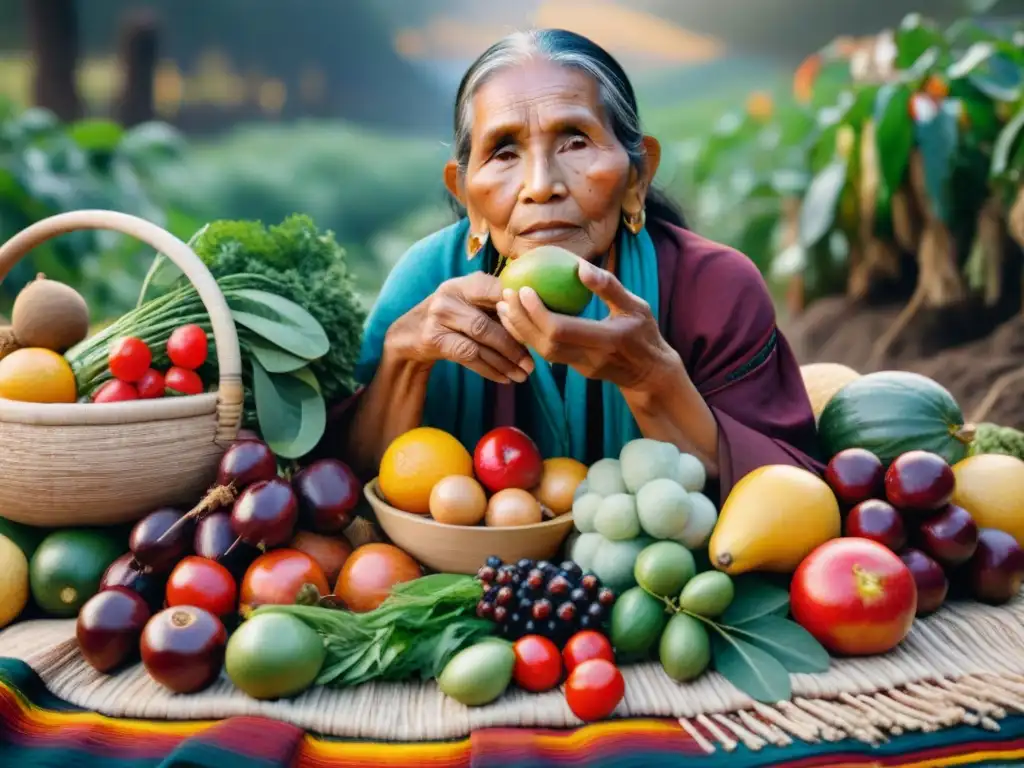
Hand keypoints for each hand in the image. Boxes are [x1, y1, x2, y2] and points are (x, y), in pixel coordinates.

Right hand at [385, 272, 533, 383]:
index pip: (496, 291)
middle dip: (514, 344)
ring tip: (524, 374)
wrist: (408, 334)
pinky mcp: (432, 340)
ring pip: (479, 341)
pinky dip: (489, 369)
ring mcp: (438, 318)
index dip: (518, 309)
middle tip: (534, 362)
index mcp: (464, 284)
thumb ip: (496, 306)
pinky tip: (505, 378)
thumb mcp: (469, 303)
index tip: (538, 326)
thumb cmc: (452, 318)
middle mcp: (449, 296)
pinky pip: (467, 356)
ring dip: (505, 360)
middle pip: (488, 322)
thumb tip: (538, 319)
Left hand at [496, 260, 677, 391]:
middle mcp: (590, 357)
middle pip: (544, 343)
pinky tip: (518, 318)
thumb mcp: (637, 306)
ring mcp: (581, 367)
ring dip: (519, 329)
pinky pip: (546, 353)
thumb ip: (609, 287)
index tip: (523, 290)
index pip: (560, 330)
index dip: (537, 312)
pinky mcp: (575, 369)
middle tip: (506, 295)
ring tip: (504, 306)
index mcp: (606, 340)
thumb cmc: (644, 333)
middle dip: (520, 320)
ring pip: (541, 352)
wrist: (649, 374)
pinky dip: (529, 336)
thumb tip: (579, 266)